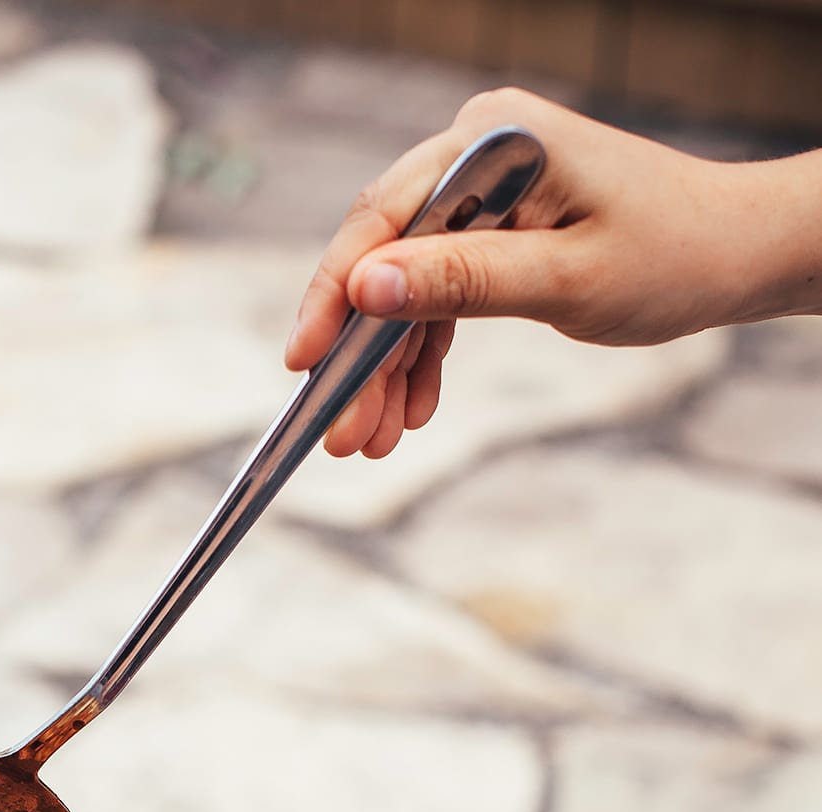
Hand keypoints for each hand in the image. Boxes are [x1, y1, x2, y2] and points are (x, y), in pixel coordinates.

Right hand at [285, 86, 817, 461]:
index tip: (303, 366)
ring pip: (405, 288)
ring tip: (372, 441)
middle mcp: (475, 155)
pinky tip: (412, 411)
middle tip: (342, 436)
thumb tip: (366, 288)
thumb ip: (462, 282)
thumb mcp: (563, 280)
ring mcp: (480, 193)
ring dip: (386, 369)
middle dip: (360, 355)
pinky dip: (423, 355)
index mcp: (490, 143)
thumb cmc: (671, 255)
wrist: (735, 254)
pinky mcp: (492, 230)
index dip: (334, 295)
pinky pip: (437, 295)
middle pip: (383, 258)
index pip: (382, 218)